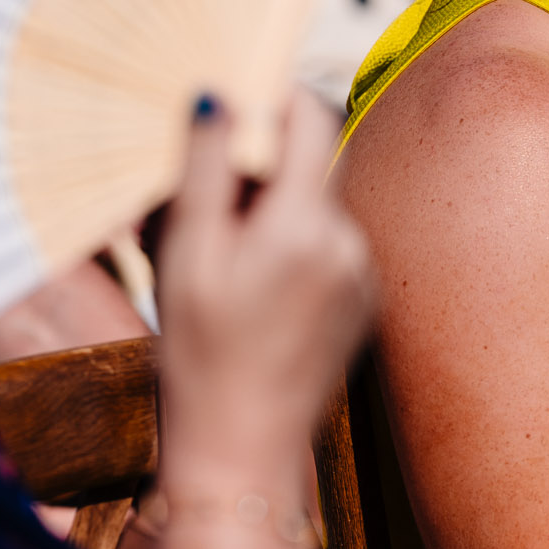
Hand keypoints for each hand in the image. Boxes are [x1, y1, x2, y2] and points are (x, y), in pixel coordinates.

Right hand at [153, 91, 376, 507]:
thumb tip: (220, 96)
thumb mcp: (186, 256)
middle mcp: (348, 243)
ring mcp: (362, 274)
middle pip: (311, 161)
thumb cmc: (200, 358)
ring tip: (211, 254)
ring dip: (268, 209)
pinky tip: (248, 289)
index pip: (311, 116)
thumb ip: (207, 169)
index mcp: (304, 226)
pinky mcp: (362, 301)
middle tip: (198, 193)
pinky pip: (325, 246)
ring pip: (314, 205)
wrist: (241, 452)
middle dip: (257, 161)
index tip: (231, 102)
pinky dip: (288, 246)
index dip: (273, 96)